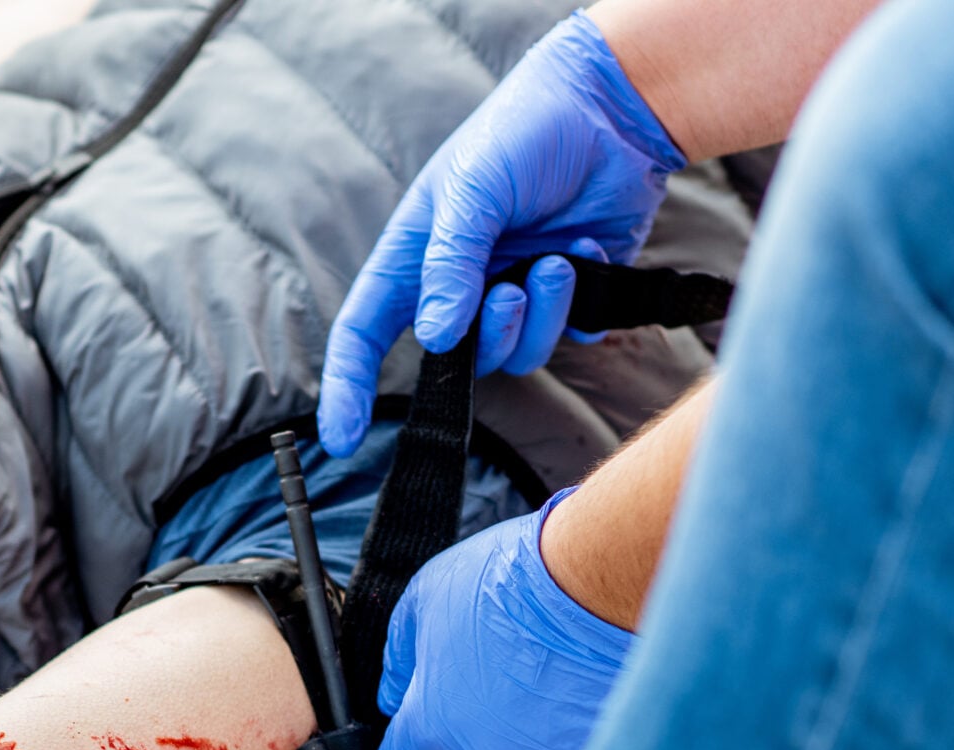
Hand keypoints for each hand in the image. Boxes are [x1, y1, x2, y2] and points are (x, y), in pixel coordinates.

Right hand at [320, 11, 684, 453]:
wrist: (612, 108)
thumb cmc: (525, 132)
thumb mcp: (472, 190)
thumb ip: (451, 265)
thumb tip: (436, 338)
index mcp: (415, 254)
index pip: (365, 331)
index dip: (348, 385)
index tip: (341, 438)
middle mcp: (460, 282)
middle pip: (454, 357)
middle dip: (487, 335)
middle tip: (511, 290)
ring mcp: (515, 291)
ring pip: (516, 354)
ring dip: (538, 317)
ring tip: (558, 262)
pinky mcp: (570, 295)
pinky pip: (568, 337)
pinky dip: (581, 308)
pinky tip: (587, 252)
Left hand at [375, 494, 633, 749]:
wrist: (595, 590)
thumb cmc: (507, 590)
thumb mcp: (424, 602)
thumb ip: (400, 659)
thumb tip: (393, 693)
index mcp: (430, 734)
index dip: (407, 745)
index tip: (422, 722)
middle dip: (462, 740)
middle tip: (488, 684)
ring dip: (515, 744)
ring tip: (533, 685)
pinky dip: (556, 739)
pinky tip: (565, 692)